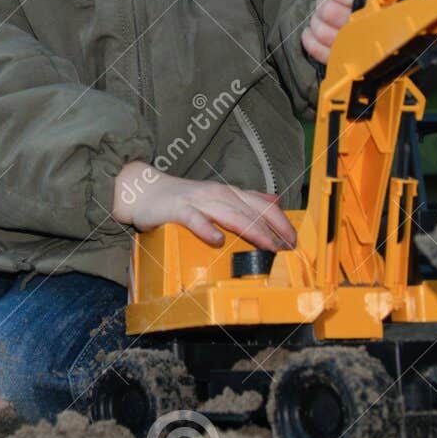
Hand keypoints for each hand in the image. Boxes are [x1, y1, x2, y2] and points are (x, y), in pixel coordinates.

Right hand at [110, 160, 296, 251]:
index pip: (261, 204)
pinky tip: (217, 240)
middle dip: (272, 229)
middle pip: (250, 210)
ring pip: (229, 213)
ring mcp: (197, 201)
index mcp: (227, 193)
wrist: (142, 189)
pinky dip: (206, 229)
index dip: (280, 221)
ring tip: (267, 246)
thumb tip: (275, 200)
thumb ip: (245, 199)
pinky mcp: (177, 209)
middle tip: (287, 248)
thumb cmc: (182, 198)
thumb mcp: (217, 196)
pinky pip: (193, 219)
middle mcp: (216, 194)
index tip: (294, 240)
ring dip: (251, 229)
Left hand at [300, 0, 385, 64]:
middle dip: (324, 2)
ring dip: (316, 20)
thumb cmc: (382, 5)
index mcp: (373, 4)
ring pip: (321, 30)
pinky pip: (316, 50)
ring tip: (322, 16)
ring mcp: (351, 46)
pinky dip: (309, 39)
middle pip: (327, 11)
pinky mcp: (340, 60)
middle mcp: (362, 27)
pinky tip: (310, 32)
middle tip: (330, 1)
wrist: (393, 34)